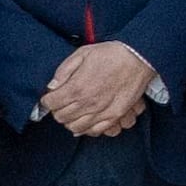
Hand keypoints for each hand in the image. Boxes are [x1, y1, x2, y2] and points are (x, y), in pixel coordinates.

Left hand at [40, 40, 155, 136]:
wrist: (137, 58)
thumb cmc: (110, 54)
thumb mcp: (82, 54)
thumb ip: (64, 70)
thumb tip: (52, 86)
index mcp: (77, 87)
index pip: (51, 104)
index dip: (48, 100)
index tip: (51, 96)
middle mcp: (87, 103)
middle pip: (61, 117)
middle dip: (58, 110)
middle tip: (62, 103)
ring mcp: (101, 112)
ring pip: (75, 128)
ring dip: (71, 120)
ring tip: (74, 111)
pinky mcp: (114, 116)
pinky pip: (95, 131)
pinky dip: (87, 128)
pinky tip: (87, 120)